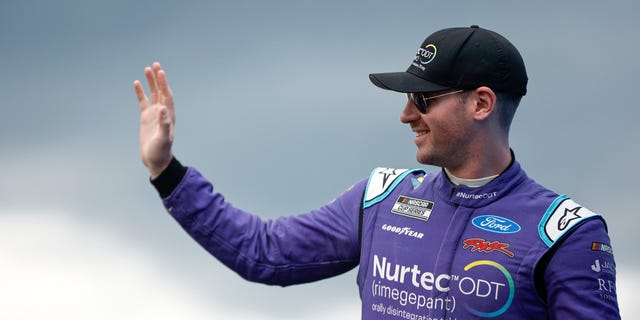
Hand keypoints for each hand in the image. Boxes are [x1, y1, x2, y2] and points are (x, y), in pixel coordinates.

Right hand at [134, 62, 175, 178]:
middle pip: (161, 91)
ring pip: (153, 94)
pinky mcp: (146, 118)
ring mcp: (154, 114)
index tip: (160, 72)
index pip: (167, 95)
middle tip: (155, 64)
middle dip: (159, 78)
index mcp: (168, 116)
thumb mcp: (163, 139)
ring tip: (147, 69)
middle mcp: (163, 112)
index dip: (164, 84)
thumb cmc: (161, 151)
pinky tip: (137, 83)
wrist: (156, 160)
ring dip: (151, 82)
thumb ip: (164, 124)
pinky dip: (141, 93)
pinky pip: (143, 102)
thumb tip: (164, 109)